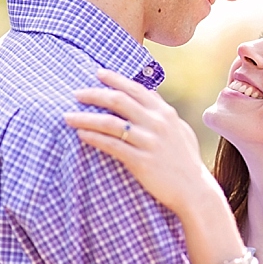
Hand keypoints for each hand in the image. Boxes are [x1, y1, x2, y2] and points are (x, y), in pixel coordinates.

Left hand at [64, 68, 220, 216]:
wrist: (194, 190)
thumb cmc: (186, 160)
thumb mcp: (180, 129)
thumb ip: (164, 111)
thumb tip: (150, 92)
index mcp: (165, 113)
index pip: (136, 89)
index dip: (115, 79)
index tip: (97, 73)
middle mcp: (157, 123)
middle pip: (119, 100)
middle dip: (94, 94)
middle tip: (76, 93)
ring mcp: (149, 142)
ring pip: (110, 123)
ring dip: (86, 118)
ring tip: (68, 117)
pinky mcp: (141, 161)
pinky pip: (112, 146)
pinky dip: (94, 138)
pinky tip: (81, 136)